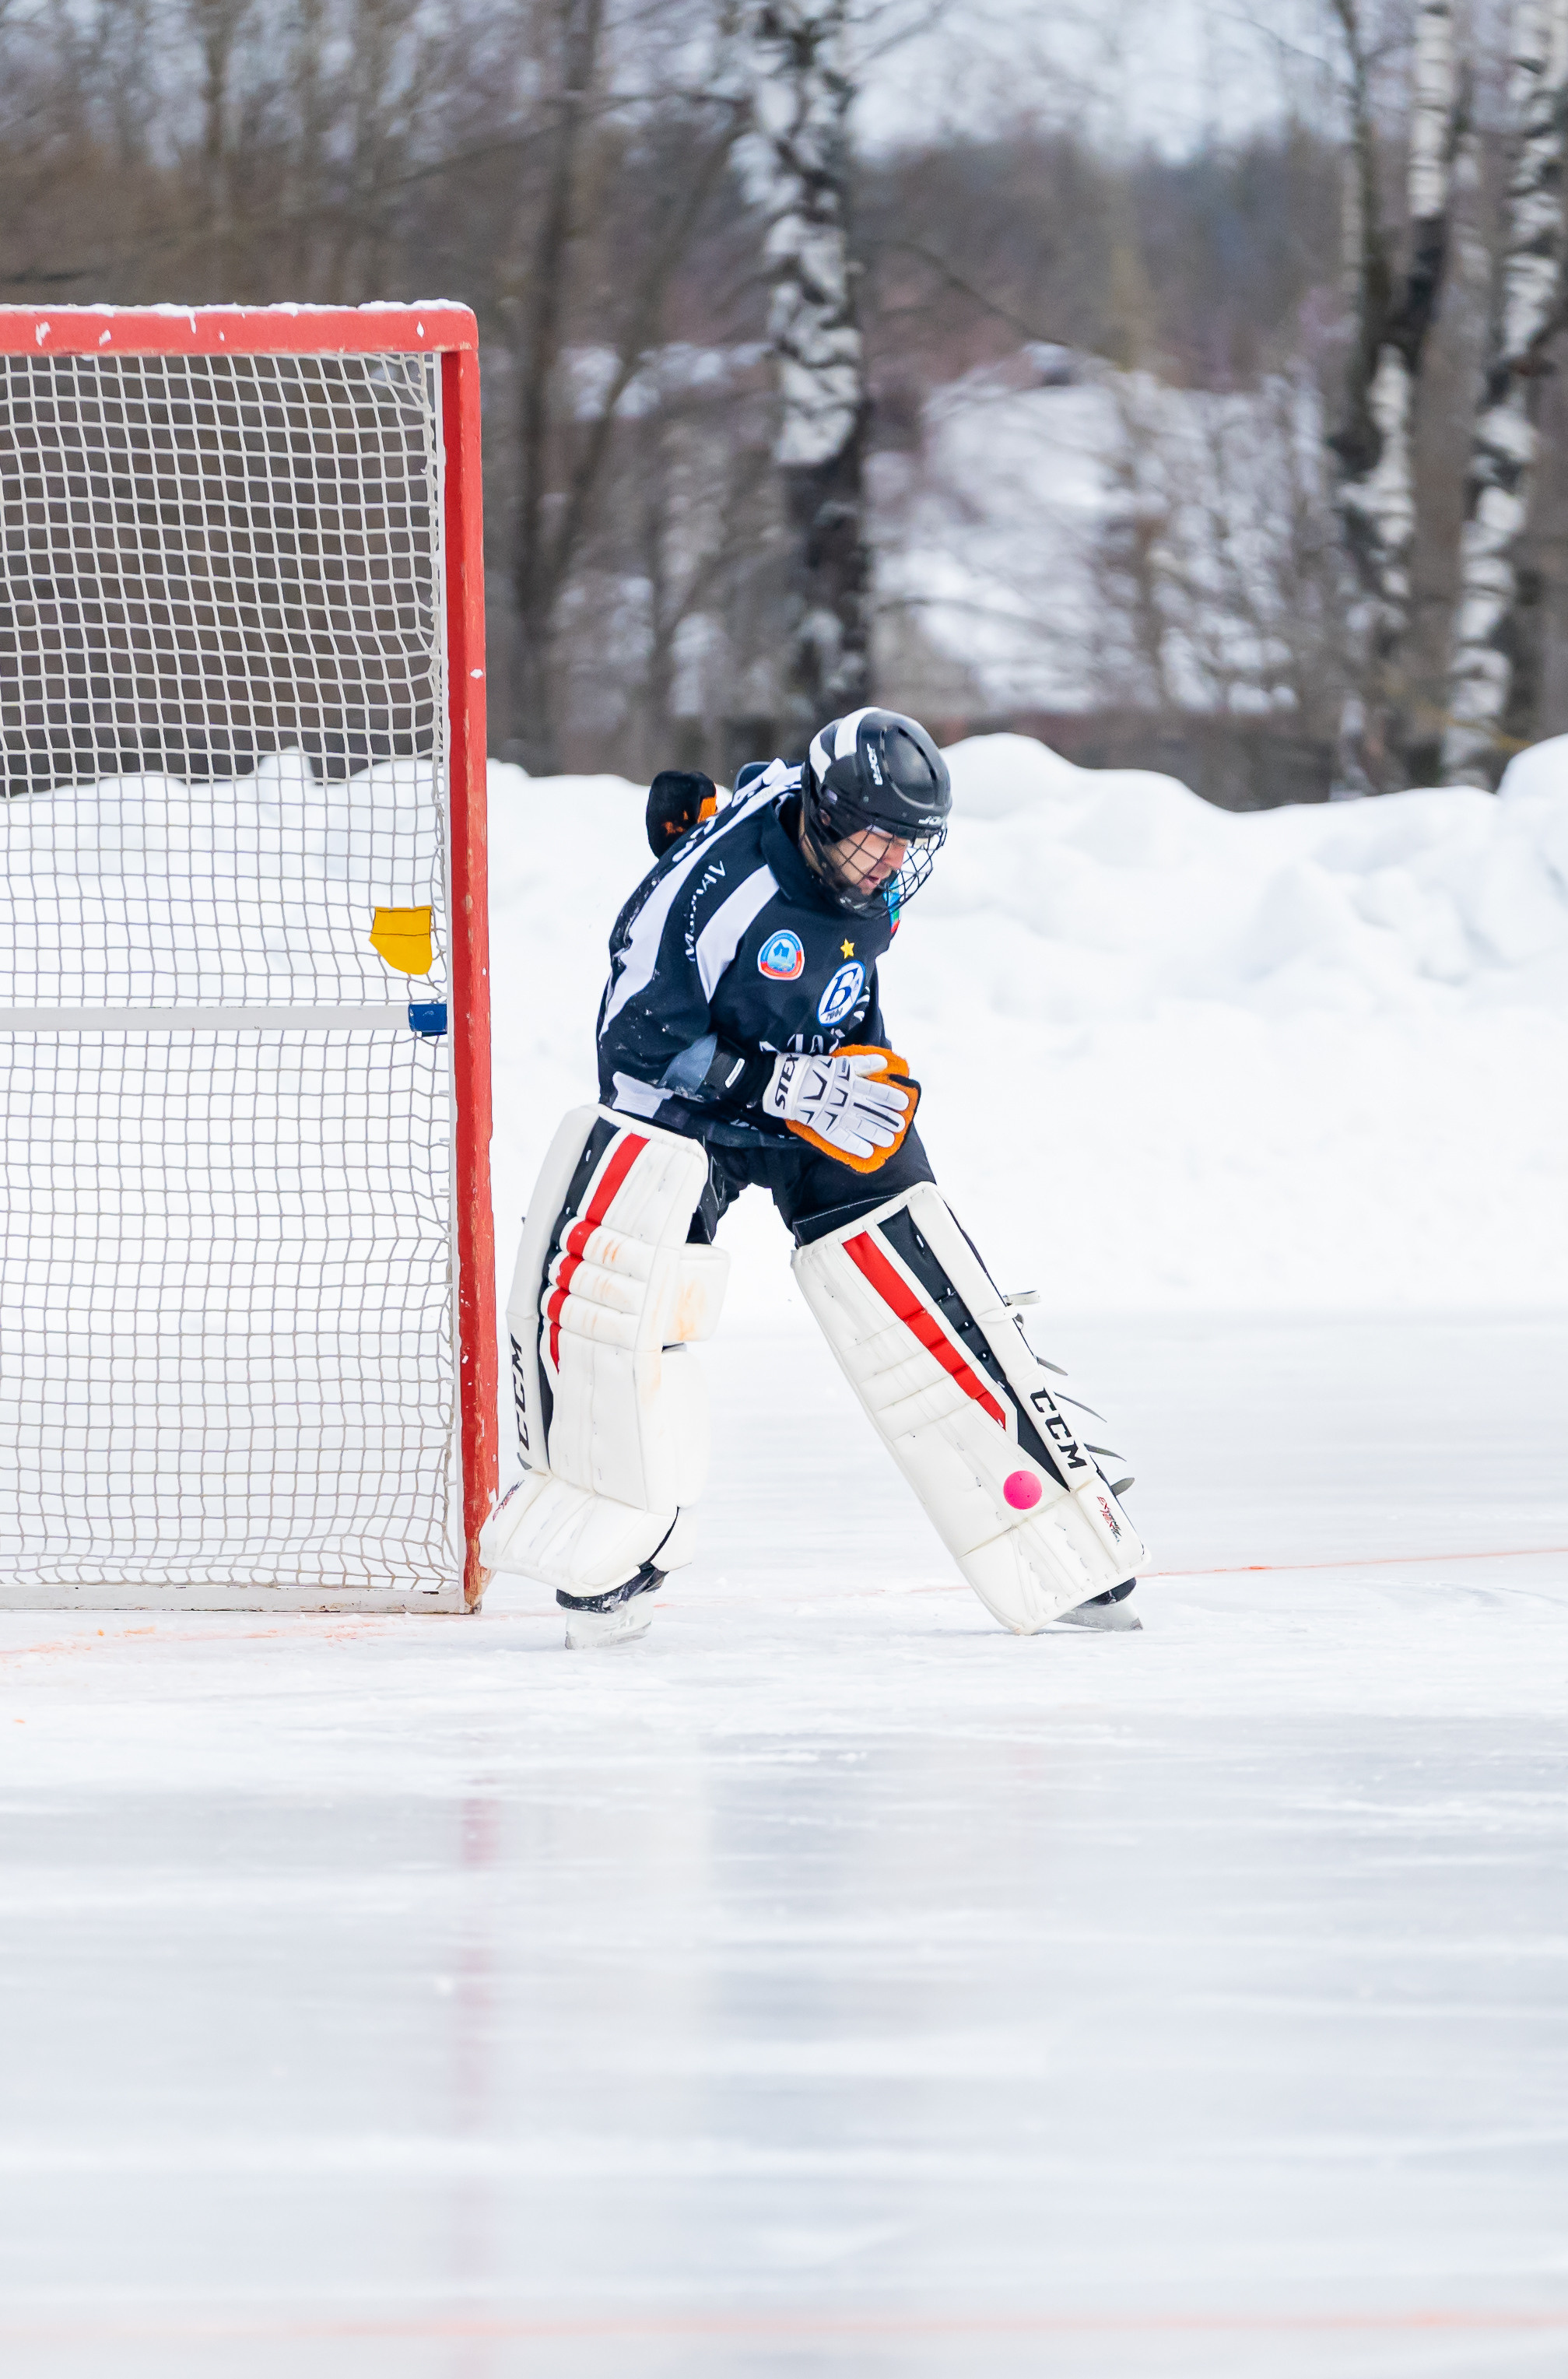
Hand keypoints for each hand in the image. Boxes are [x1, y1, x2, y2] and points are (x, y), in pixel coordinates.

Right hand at [762, 1045, 918, 1170]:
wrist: (788, 1083)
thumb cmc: (814, 1069)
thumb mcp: (841, 1062)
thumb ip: (863, 1064)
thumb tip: (884, 1062)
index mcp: (852, 1082)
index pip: (877, 1091)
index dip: (891, 1097)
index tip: (905, 1103)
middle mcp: (848, 1100)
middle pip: (873, 1111)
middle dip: (888, 1118)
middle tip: (901, 1125)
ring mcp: (837, 1115)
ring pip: (862, 1126)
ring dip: (877, 1133)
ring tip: (890, 1140)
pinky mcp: (826, 1128)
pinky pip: (843, 1139)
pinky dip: (856, 1146)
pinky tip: (868, 1153)